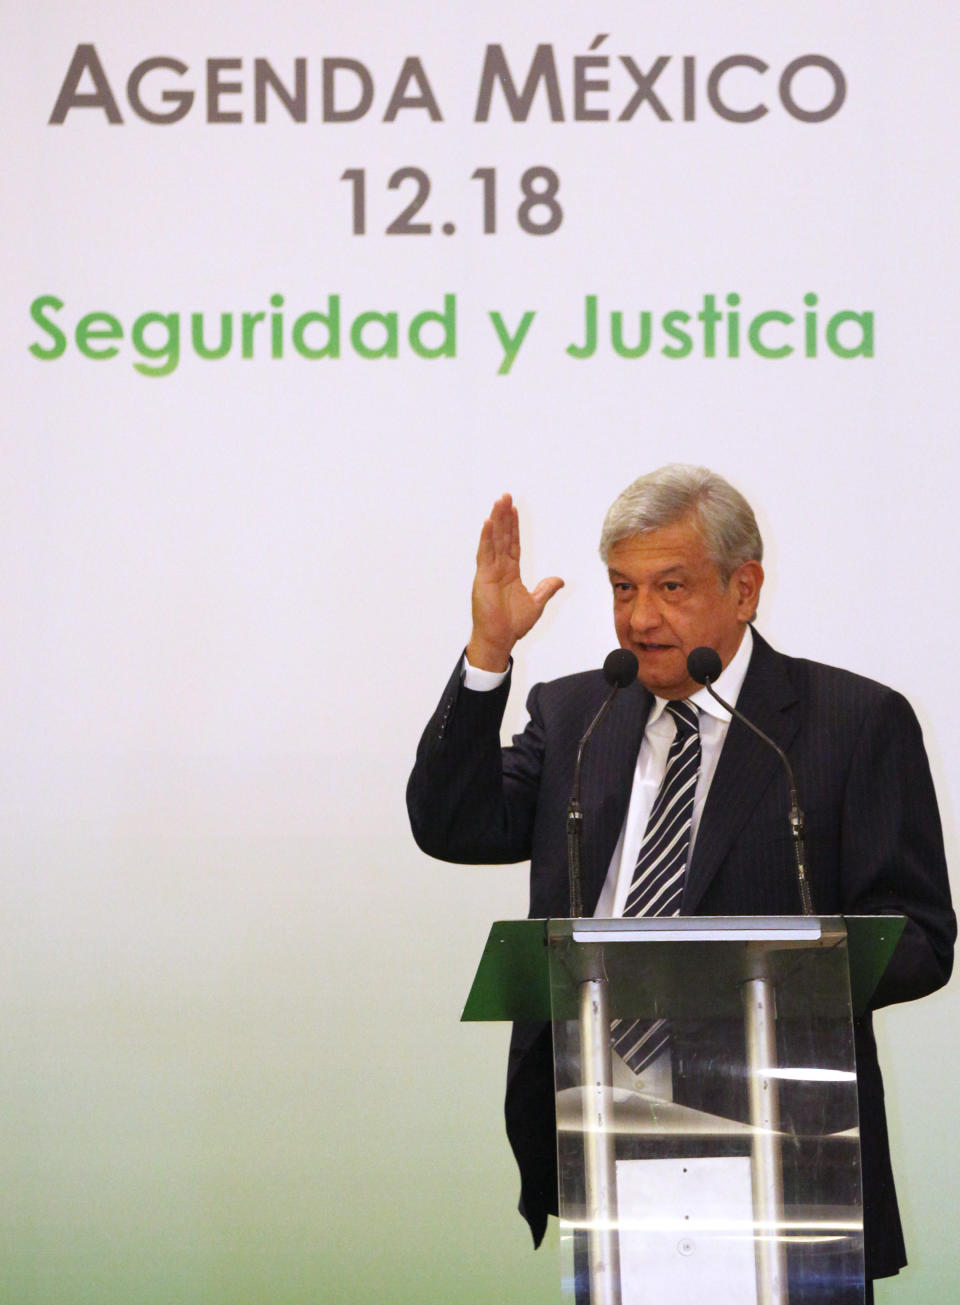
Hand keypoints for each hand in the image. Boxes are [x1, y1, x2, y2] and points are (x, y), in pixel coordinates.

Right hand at [466, 494, 563, 670]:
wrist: (500, 639)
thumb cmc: (512, 624)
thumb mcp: (536, 603)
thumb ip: (546, 589)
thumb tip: (559, 580)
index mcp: (510, 572)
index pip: (512, 543)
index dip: (513, 526)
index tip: (514, 509)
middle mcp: (498, 568)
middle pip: (502, 536)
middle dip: (504, 516)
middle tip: (505, 496)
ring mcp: (489, 571)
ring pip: (493, 540)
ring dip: (496, 520)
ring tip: (498, 502)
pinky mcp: (482, 577)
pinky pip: (484, 553)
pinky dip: (486, 538)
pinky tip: (488, 522)